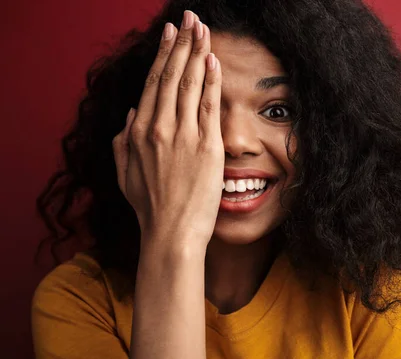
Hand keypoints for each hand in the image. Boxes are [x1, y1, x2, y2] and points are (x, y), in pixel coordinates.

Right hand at [112, 10, 222, 245]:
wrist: (171, 233)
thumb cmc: (150, 208)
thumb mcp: (125, 173)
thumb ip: (124, 141)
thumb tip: (132, 114)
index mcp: (139, 132)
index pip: (153, 83)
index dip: (163, 55)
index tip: (169, 34)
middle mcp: (160, 128)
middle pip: (171, 76)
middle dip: (182, 43)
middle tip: (189, 18)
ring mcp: (184, 136)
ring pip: (190, 84)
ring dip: (197, 52)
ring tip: (203, 29)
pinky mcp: (207, 147)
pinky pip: (209, 105)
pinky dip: (211, 80)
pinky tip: (214, 61)